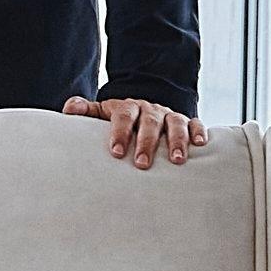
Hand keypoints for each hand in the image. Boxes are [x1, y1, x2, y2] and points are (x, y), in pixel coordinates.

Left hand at [67, 89, 203, 169]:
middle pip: (150, 122)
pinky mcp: (187, 122)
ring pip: (175, 122)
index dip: (120, 132)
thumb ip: (86, 111)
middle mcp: (150, 109)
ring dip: (177, 140)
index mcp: (127, 107)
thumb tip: (69, 109)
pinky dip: (199, 132)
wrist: (143, 111)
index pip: (124, 116)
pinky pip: (195, 123)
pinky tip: (200, 145)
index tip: (116, 152)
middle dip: (147, 142)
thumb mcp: (102, 113)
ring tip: (176, 160)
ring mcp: (169, 115)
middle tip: (142, 163)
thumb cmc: (119, 120)